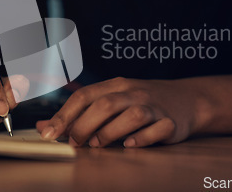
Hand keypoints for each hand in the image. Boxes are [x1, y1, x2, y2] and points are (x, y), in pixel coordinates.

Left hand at [36, 77, 205, 147]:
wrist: (187, 99)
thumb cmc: (142, 101)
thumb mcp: (112, 99)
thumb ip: (79, 113)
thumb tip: (44, 126)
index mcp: (116, 85)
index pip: (84, 95)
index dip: (64, 114)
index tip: (48, 132)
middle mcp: (134, 92)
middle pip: (105, 104)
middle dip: (84, 125)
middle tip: (75, 142)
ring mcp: (154, 106)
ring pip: (131, 115)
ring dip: (110, 132)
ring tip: (98, 144)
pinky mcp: (171, 122)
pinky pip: (158, 129)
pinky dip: (142, 138)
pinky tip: (130, 144)